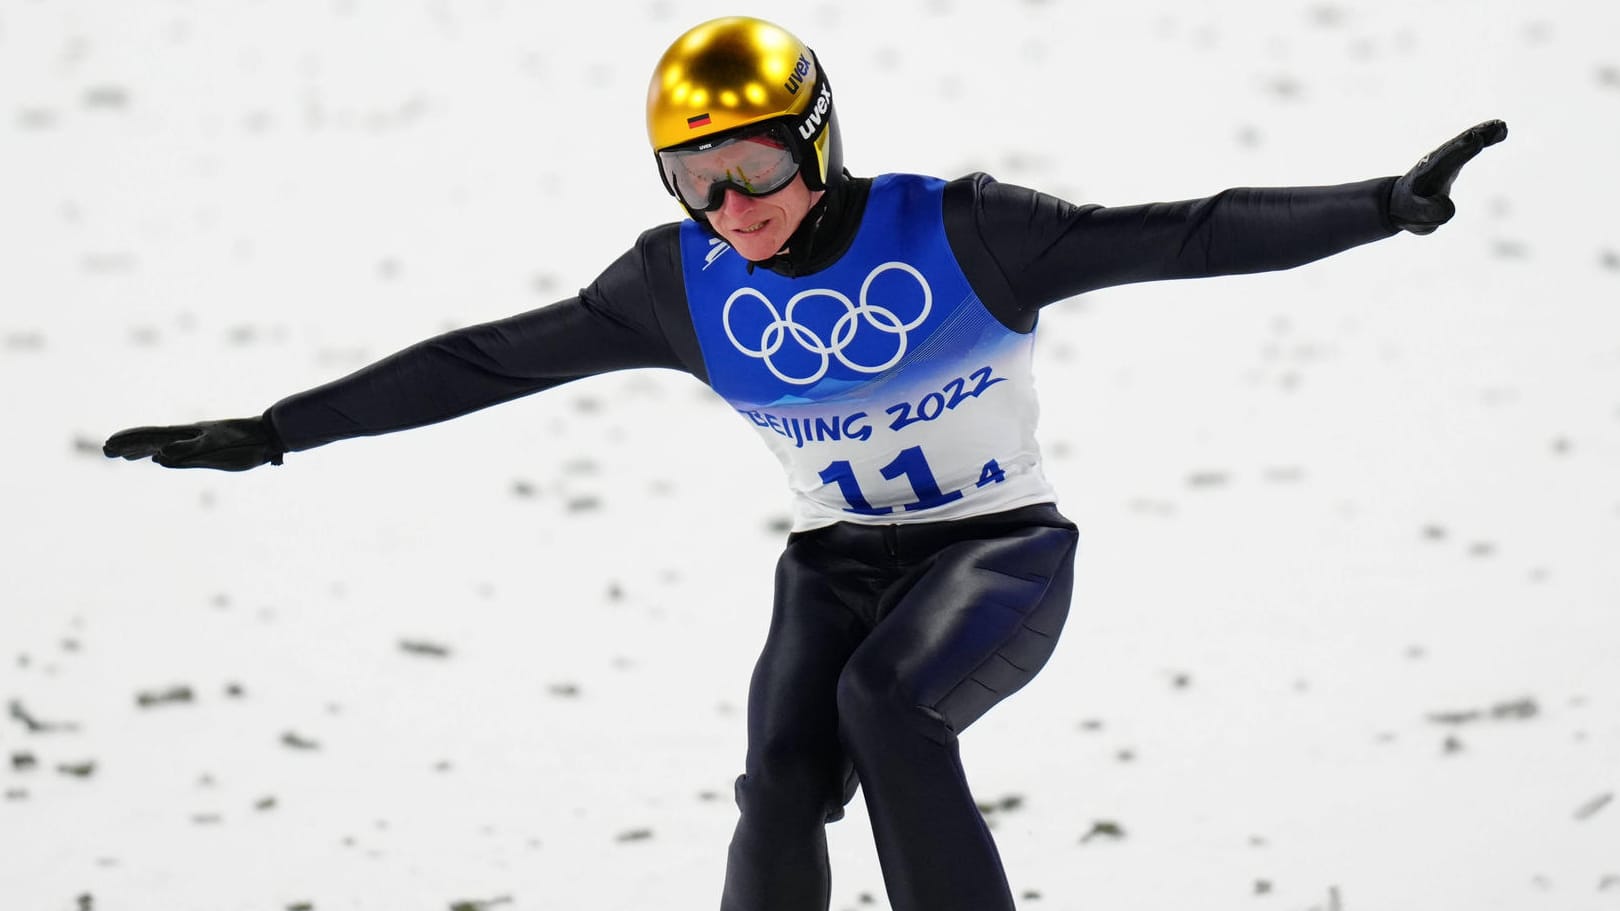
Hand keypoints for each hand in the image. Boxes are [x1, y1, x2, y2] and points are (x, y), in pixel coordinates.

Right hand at [103, 417, 283, 470]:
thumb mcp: (215, 445)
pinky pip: (176, 455)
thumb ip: (188, 450)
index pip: (151, 435)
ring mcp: (195, 444)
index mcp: (187, 433)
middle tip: (105, 450)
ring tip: (123, 456)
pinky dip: (161, 456)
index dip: (129, 440)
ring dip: (141, 451)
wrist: (268, 436)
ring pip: (161, 446)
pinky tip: (156, 459)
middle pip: (151, 440)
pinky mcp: (206, 453)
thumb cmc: (244, 441)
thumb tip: (159, 457)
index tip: (108, 444)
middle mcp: (187, 437)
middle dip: (128, 445)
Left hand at [1389, 119, 1507, 234]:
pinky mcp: (1453, 159)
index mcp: (1425, 175)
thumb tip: (1449, 209)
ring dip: (1483, 132)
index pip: (1444, 160)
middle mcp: (1434, 162)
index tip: (1475, 139)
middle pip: (1456, 146)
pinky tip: (1502, 130)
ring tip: (1502, 126)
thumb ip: (1430, 213)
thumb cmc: (1410, 211)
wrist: (1400, 202)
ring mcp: (1444, 158)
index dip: (1460, 150)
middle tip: (1494, 127)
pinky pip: (1470, 145)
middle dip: (1474, 137)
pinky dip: (1485, 137)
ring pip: (1464, 142)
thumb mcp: (1416, 217)